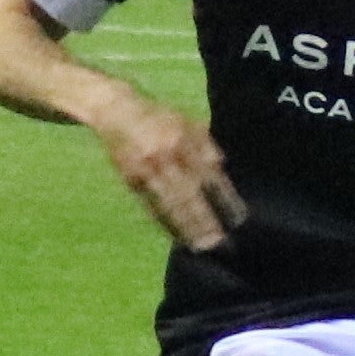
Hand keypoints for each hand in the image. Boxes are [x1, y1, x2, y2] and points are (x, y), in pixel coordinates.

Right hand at [94, 97, 243, 251]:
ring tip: (200, 246)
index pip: (209, 175)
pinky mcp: (130, 179)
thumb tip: (222, 169)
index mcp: (184, 140)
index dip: (224, 198)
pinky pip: (149, 205)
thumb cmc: (160, 118)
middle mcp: (165, 155)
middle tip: (220, 242)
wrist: (116, 110)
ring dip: (184, 227)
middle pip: (188, 194)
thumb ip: (207, 145)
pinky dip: (163, 222)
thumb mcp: (188, 122)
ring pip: (168, 203)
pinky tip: (175, 236)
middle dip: (205, 220)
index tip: (238, 219)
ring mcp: (145, 169)